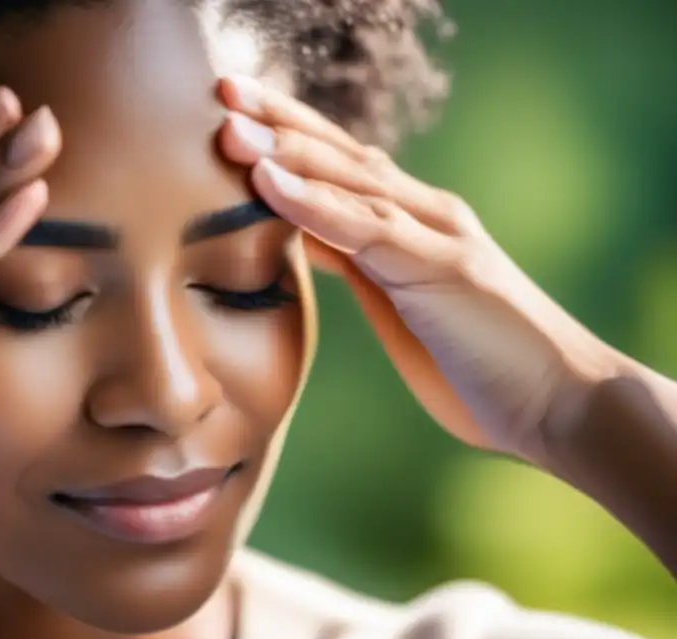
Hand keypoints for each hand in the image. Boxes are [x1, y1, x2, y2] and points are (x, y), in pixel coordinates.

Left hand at [215, 76, 617, 461]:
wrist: (560, 402)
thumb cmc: (478, 363)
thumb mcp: (399, 306)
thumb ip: (357, 263)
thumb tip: (302, 234)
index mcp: (411, 225)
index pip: (340, 167)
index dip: (286, 138)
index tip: (234, 118)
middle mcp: (425, 214)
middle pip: (341, 154)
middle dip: (279, 122)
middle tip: (222, 94)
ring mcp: (436, 234)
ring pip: (351, 177)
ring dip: (287, 150)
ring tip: (230, 127)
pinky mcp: (442, 265)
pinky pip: (366, 226)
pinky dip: (314, 201)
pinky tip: (269, 180)